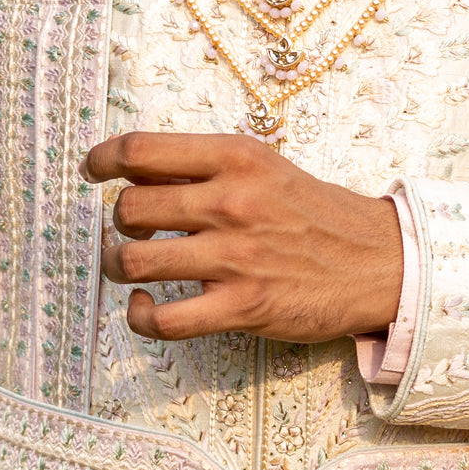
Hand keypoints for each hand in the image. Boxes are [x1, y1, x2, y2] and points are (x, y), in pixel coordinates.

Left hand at [81, 132, 402, 342]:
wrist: (376, 259)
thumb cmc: (310, 209)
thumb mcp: (262, 165)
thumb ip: (204, 164)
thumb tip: (134, 169)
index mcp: (234, 157)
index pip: (141, 149)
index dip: (102, 158)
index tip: (92, 169)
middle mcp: (230, 201)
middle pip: (130, 207)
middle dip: (117, 220)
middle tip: (130, 227)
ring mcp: (236, 257)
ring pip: (135, 262)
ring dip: (117, 266)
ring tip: (126, 264)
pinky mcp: (243, 307)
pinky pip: (164, 320)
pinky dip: (140, 316)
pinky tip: (143, 307)